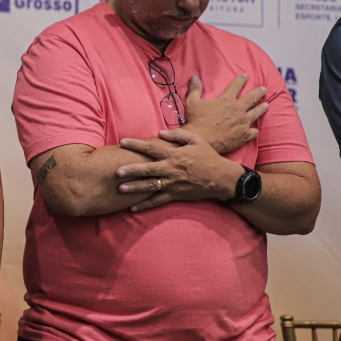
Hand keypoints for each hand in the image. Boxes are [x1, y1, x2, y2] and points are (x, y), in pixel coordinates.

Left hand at [115, 129, 243, 212]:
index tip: (123, 142)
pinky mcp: (175, 195)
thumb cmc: (208, 157)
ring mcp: (173, 183)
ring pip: (150, 186)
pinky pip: (158, 201)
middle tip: (117, 171)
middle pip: (148, 169)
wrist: (222, 178)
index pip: (152, 148)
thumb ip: (177, 135)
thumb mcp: (196, 140)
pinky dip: (145, 205)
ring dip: (135, 187)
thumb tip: (160, 132)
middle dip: (132, 170)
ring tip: (120, 188)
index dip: (136, 144)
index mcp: (174, 154)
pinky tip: (132, 208)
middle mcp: (171, 169)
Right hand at [182, 73, 267, 154]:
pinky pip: (254, 132)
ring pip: (257, 113)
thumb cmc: (196, 120)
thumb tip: (194, 77)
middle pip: (252, 98)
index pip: (236, 85)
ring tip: (266, 105)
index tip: (246, 75)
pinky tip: (254, 130)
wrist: (202, 139)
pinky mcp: (244, 135)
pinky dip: (254, 130)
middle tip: (264, 89)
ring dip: (262, 108)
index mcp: (226, 100)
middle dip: (259, 92)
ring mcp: (243, 122)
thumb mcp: (193, 102)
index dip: (241, 79)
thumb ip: (195, 89)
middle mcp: (238, 109)